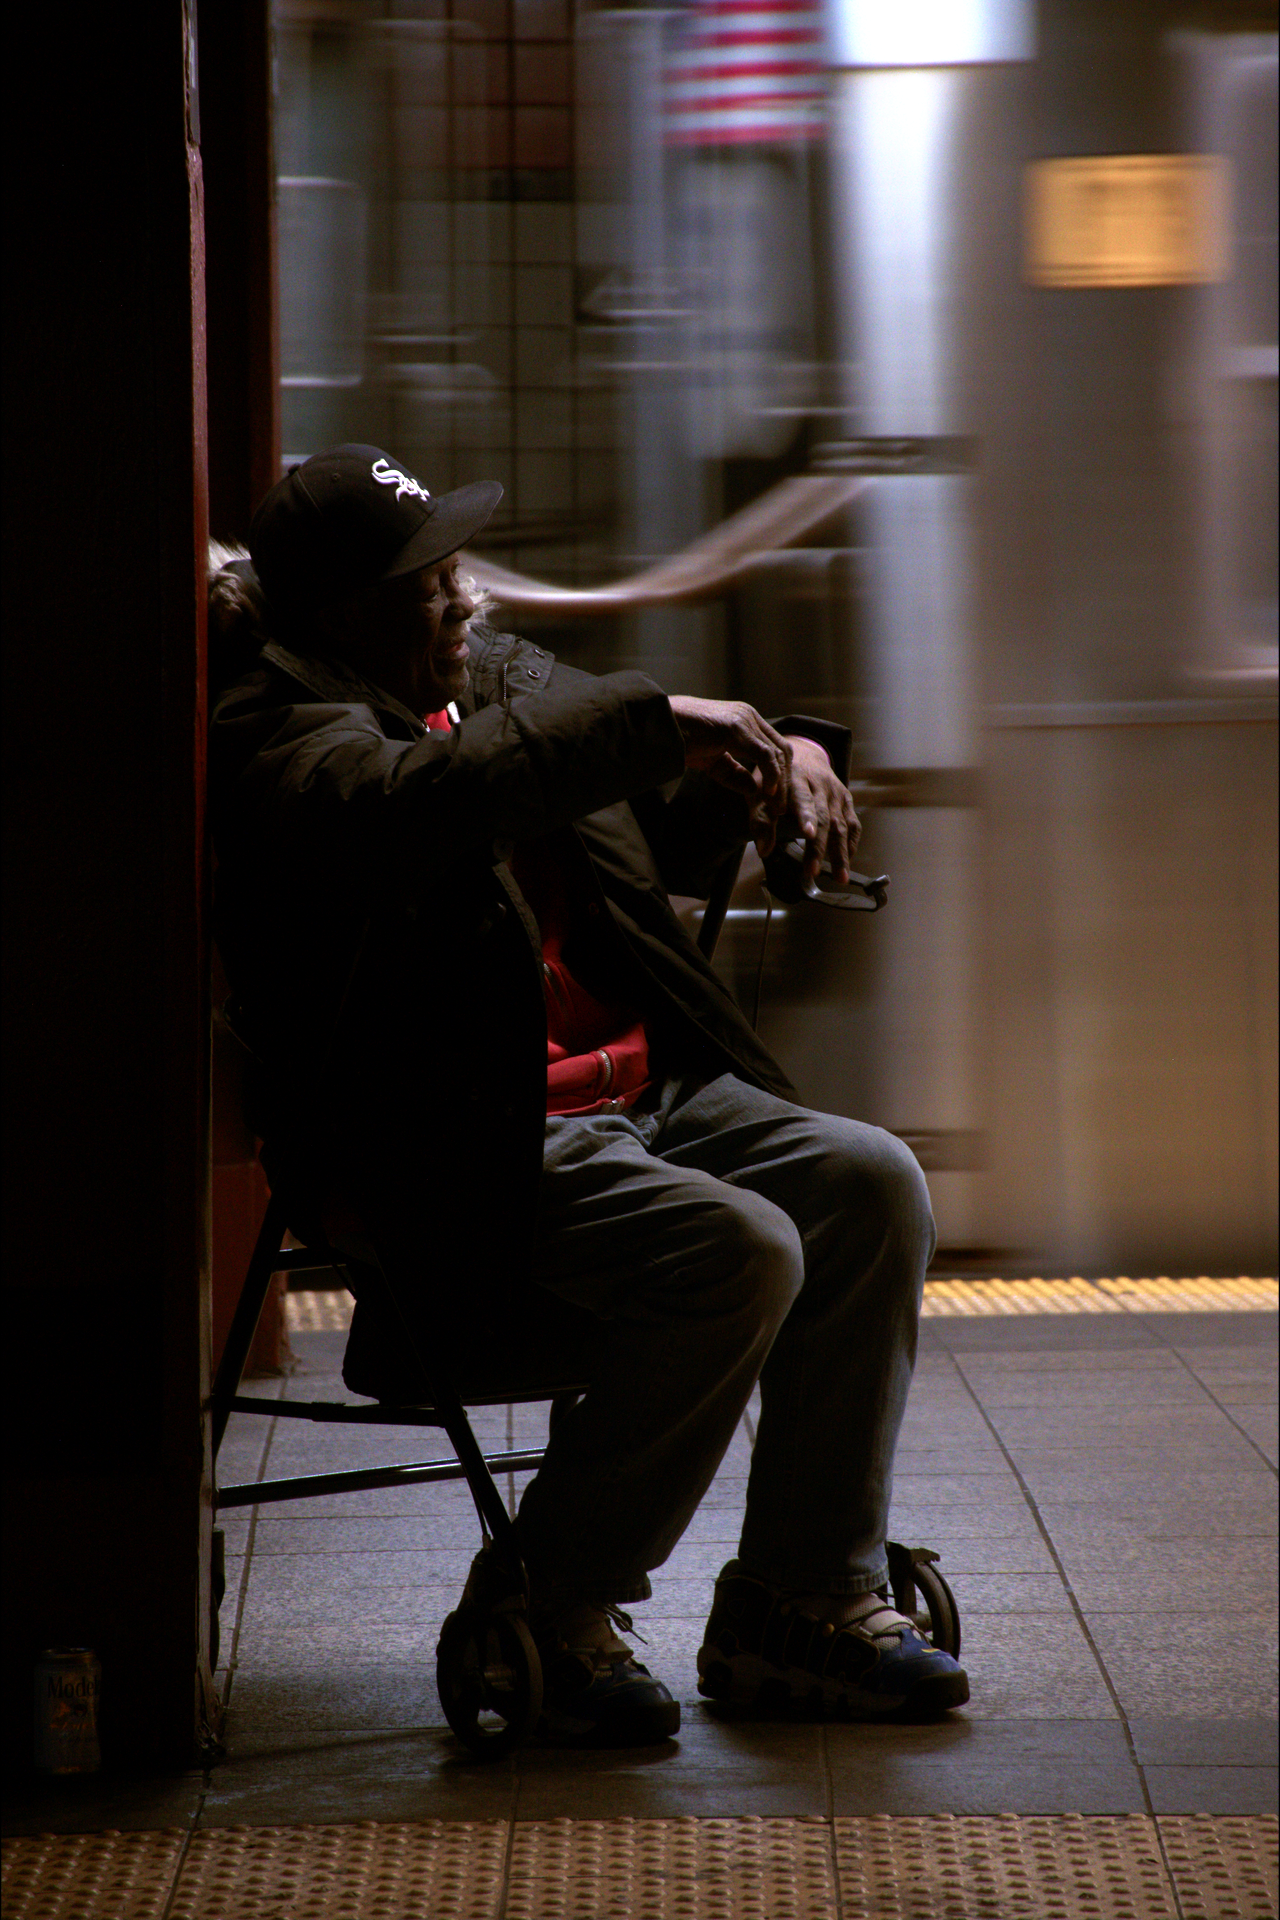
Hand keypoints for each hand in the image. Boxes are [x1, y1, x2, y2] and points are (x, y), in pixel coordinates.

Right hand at [668, 696, 793, 841]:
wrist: (658, 727)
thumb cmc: (679, 741)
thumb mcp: (712, 762)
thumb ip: (734, 773)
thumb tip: (755, 789)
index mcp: (745, 720)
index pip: (774, 746)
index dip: (780, 774)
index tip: (778, 799)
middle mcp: (749, 716)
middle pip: (781, 749)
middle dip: (786, 780)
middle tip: (782, 808)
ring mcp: (744, 720)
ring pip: (777, 754)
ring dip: (780, 783)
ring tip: (777, 806)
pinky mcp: (737, 728)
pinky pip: (765, 755)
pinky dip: (771, 776)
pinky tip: (768, 793)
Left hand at [774, 736, 860, 882]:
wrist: (804, 753)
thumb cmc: (777, 779)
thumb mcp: (761, 791)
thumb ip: (761, 819)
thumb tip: (764, 850)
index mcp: (796, 779)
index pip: (803, 799)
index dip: (806, 816)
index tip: (808, 834)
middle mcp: (820, 785)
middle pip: (823, 818)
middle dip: (818, 846)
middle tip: (812, 870)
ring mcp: (836, 793)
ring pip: (841, 825)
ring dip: (840, 853)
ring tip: (840, 877)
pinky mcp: (846, 800)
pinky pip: (852, 824)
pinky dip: (851, 844)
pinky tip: (846, 861)